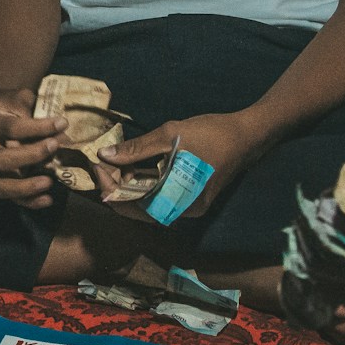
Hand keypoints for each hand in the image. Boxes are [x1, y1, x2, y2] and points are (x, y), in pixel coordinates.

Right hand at [0, 89, 68, 210]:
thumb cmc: (8, 106)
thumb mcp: (16, 98)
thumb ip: (34, 105)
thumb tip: (62, 123)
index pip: (9, 128)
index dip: (37, 127)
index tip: (62, 123)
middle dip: (30, 155)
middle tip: (55, 146)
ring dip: (25, 187)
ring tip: (49, 182)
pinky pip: (9, 199)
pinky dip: (29, 201)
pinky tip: (48, 199)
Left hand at [94, 111, 263, 218]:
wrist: (248, 135)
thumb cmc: (211, 134)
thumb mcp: (170, 136)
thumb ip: (136, 149)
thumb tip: (104, 155)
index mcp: (179, 201)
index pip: (133, 207)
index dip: (110, 189)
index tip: (96, 167)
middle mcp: (184, 210)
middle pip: (139, 207)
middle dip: (116, 187)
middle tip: (101, 164)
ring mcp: (188, 205)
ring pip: (149, 202)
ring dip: (129, 185)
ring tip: (112, 163)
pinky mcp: (191, 196)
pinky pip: (161, 195)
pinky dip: (144, 183)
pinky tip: (132, 166)